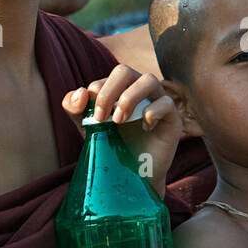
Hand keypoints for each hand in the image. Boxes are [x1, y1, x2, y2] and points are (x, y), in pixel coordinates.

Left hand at [62, 66, 181, 194]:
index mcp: (119, 89)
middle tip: (101, 118)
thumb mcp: (87, 127)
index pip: (105, 78)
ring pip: (149, 79)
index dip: (95, 94)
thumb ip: (75, 109)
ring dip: (129, 99)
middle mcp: (139, 91)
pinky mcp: (172, 118)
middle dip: (108, 93)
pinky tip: (144, 128)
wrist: (131, 176)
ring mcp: (157, 101)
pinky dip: (152, 112)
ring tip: (119, 121)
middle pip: (124, 71)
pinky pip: (166, 103)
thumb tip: (81, 92)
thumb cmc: (111, 147)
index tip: (91, 117)